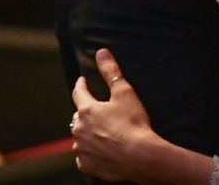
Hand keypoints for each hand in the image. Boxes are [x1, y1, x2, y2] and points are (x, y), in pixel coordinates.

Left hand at [71, 48, 159, 181]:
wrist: (140, 156)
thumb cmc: (133, 124)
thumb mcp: (124, 92)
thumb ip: (111, 71)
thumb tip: (101, 53)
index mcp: (86, 110)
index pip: (78, 92)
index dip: (81, 85)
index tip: (82, 81)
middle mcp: (79, 130)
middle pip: (80, 116)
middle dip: (88, 112)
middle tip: (101, 111)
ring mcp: (81, 149)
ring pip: (81, 137)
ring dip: (89, 133)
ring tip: (105, 133)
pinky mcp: (87, 165)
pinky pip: (85, 155)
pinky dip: (92, 151)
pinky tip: (104, 150)